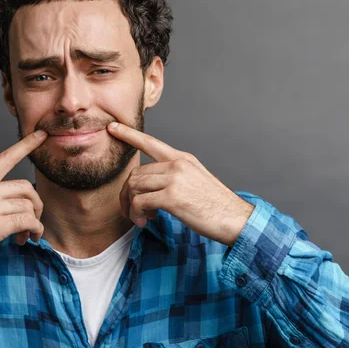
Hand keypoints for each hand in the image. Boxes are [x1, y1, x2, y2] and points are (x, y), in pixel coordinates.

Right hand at [0, 130, 47, 294]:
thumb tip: (17, 201)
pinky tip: (27, 238)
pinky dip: (34, 230)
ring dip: (34, 222)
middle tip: (33, 220)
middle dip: (36, 204)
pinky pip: (28, 221)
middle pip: (25, 187)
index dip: (25, 146)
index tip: (41, 134)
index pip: (4, 158)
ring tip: (24, 235)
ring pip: (28, 206)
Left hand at [107, 122, 254, 246]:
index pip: (151, 143)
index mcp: (183, 159)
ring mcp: (175, 180)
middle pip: (136, 173)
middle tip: (131, 210)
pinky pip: (140, 202)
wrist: (235, 218)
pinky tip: (146, 220)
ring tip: (140, 218)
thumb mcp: (196, 180)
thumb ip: (175, 177)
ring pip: (135, 187)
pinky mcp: (172, 197)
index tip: (112, 127)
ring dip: (131, 206)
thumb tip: (152, 188)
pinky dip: (138, 214)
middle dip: (127, 194)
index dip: (129, 135)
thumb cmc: (216, 205)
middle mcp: (177, 165)